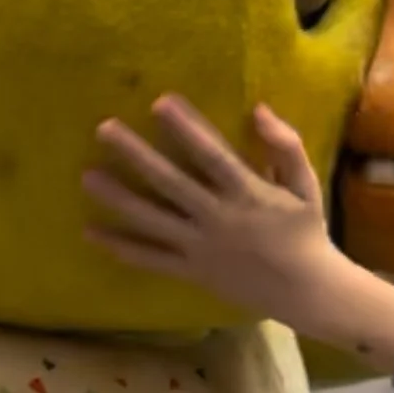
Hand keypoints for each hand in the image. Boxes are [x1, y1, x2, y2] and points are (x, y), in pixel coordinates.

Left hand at [84, 95, 338, 313]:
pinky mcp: (192, 271)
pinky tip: (92, 232)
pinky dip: (122, 247)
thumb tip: (259, 109)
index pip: (211, 155)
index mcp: (248, 193)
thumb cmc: (305, 232)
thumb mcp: (306, 185)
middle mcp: (218, 218)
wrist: (306, 291)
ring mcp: (201, 247)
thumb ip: (286, 146)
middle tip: (104, 128)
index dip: (186, 128)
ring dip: (119, 198)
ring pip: (153, 220)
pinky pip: (152, 259)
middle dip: (136, 154)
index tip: (159, 101)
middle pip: (170, 182)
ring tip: (87, 176)